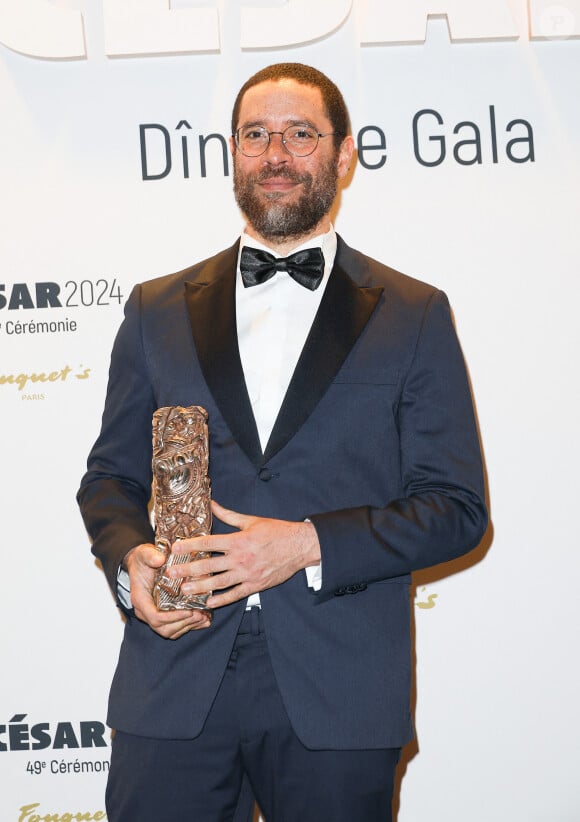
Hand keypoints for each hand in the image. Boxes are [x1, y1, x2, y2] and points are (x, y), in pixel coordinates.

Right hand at [124, 543, 210, 638]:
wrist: (141, 564)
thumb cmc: (143, 560)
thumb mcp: (144, 554)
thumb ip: (150, 556)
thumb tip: (159, 559)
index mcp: (140, 599)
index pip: (154, 617)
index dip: (172, 617)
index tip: (188, 610)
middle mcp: (145, 611)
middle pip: (163, 628)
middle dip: (183, 623)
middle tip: (199, 614)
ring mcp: (153, 615)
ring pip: (169, 631)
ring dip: (188, 626)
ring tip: (203, 616)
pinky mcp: (163, 615)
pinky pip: (175, 628)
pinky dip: (190, 626)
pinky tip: (204, 619)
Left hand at [169, 501, 320, 608]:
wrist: (299, 547)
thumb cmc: (276, 532)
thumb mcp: (251, 520)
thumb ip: (228, 515)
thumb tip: (212, 503)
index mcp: (238, 540)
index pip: (209, 543)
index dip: (190, 545)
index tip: (175, 548)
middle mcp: (240, 558)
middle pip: (209, 565)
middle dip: (188, 569)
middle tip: (171, 573)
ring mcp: (248, 574)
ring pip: (219, 583)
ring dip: (200, 587)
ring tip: (184, 590)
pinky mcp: (255, 585)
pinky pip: (235, 594)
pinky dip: (222, 600)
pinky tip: (209, 603)